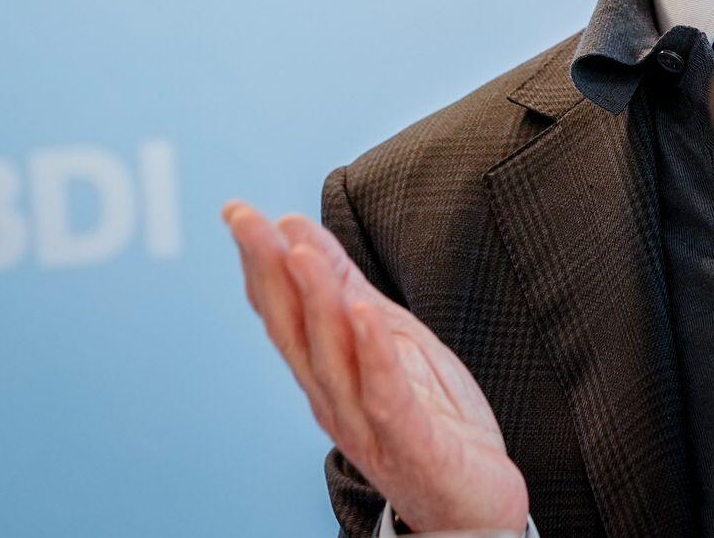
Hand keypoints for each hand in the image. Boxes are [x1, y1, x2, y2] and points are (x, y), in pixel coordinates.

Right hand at [222, 200, 527, 533]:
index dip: (260, 262)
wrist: (473, 501)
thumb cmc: (429, 419)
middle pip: (295, 330)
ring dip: (316, 302)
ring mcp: (368, 424)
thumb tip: (301, 233)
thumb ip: (346, 289)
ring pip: (333, 358)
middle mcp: (334, 399)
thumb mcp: (388, 338)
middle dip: (271, 271)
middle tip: (250, 219)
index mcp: (327, 374)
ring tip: (302, 253)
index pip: (283, 313)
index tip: (240, 212)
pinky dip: (372, 355)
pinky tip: (364, 315)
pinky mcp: (412, 444)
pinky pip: (386, 397)